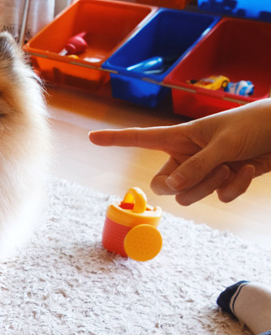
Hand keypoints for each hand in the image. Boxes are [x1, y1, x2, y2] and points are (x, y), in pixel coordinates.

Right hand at [89, 99, 270, 205]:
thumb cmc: (255, 124)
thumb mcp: (223, 144)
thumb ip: (197, 167)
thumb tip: (171, 190)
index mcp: (181, 137)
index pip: (141, 138)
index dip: (116, 139)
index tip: (92, 137)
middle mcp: (187, 155)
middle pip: (163, 184)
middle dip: (183, 186)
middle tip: (205, 174)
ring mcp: (205, 170)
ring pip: (189, 196)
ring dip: (210, 186)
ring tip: (231, 166)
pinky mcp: (224, 181)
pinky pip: (218, 196)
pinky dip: (234, 187)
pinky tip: (248, 169)